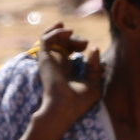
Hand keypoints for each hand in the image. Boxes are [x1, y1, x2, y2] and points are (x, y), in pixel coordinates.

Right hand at [31, 25, 100, 139]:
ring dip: (63, 33)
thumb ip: (95, 66)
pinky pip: (45, 39)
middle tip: (85, 44)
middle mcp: (56, 65)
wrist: (65, 107)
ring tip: (73, 34)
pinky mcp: (44, 58)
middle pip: (61, 44)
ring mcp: (49, 61)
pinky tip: (67, 32)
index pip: (67, 51)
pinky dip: (55, 32)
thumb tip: (94, 48)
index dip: (76, 43)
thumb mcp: (94, 83)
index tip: (87, 46)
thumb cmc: (79, 102)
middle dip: (73, 39)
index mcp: (66, 71)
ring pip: (50, 39)